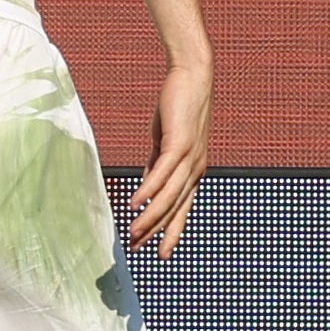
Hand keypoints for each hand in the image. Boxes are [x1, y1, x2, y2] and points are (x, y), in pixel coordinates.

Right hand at [132, 57, 213, 255]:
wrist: (194, 77)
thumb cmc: (179, 106)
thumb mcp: (166, 140)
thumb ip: (159, 164)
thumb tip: (148, 185)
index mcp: (193, 170)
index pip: (182, 208)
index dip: (171, 231)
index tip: (160, 253)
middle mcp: (195, 169)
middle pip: (175, 208)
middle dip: (158, 232)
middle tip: (141, 251)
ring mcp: (189, 158)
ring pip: (169, 196)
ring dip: (151, 217)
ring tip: (134, 234)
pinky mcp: (179, 144)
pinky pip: (162, 173)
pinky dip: (149, 190)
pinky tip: (136, 203)